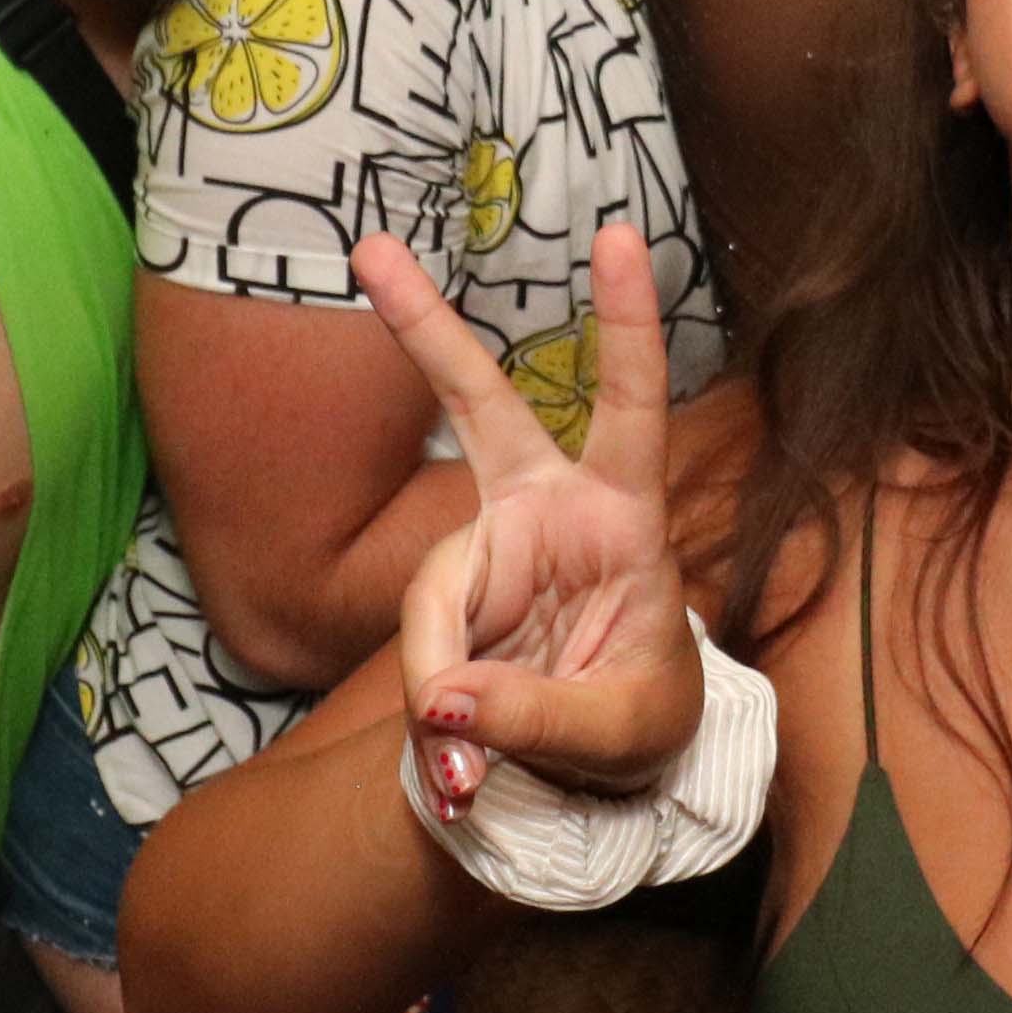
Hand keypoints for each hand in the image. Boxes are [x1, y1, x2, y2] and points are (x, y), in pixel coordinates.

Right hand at [356, 223, 697, 808]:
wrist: (589, 776)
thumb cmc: (638, 726)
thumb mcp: (621, 732)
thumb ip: (540, 717)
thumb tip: (445, 702)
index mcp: (623, 518)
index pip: (630, 407)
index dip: (627, 324)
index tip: (620, 236)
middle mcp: (547, 513)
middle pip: (479, 405)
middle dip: (425, 328)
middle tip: (372, 250)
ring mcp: (488, 552)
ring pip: (435, 594)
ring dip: (444, 686)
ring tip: (471, 775)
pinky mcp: (447, 600)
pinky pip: (421, 653)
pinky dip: (434, 718)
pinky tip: (458, 774)